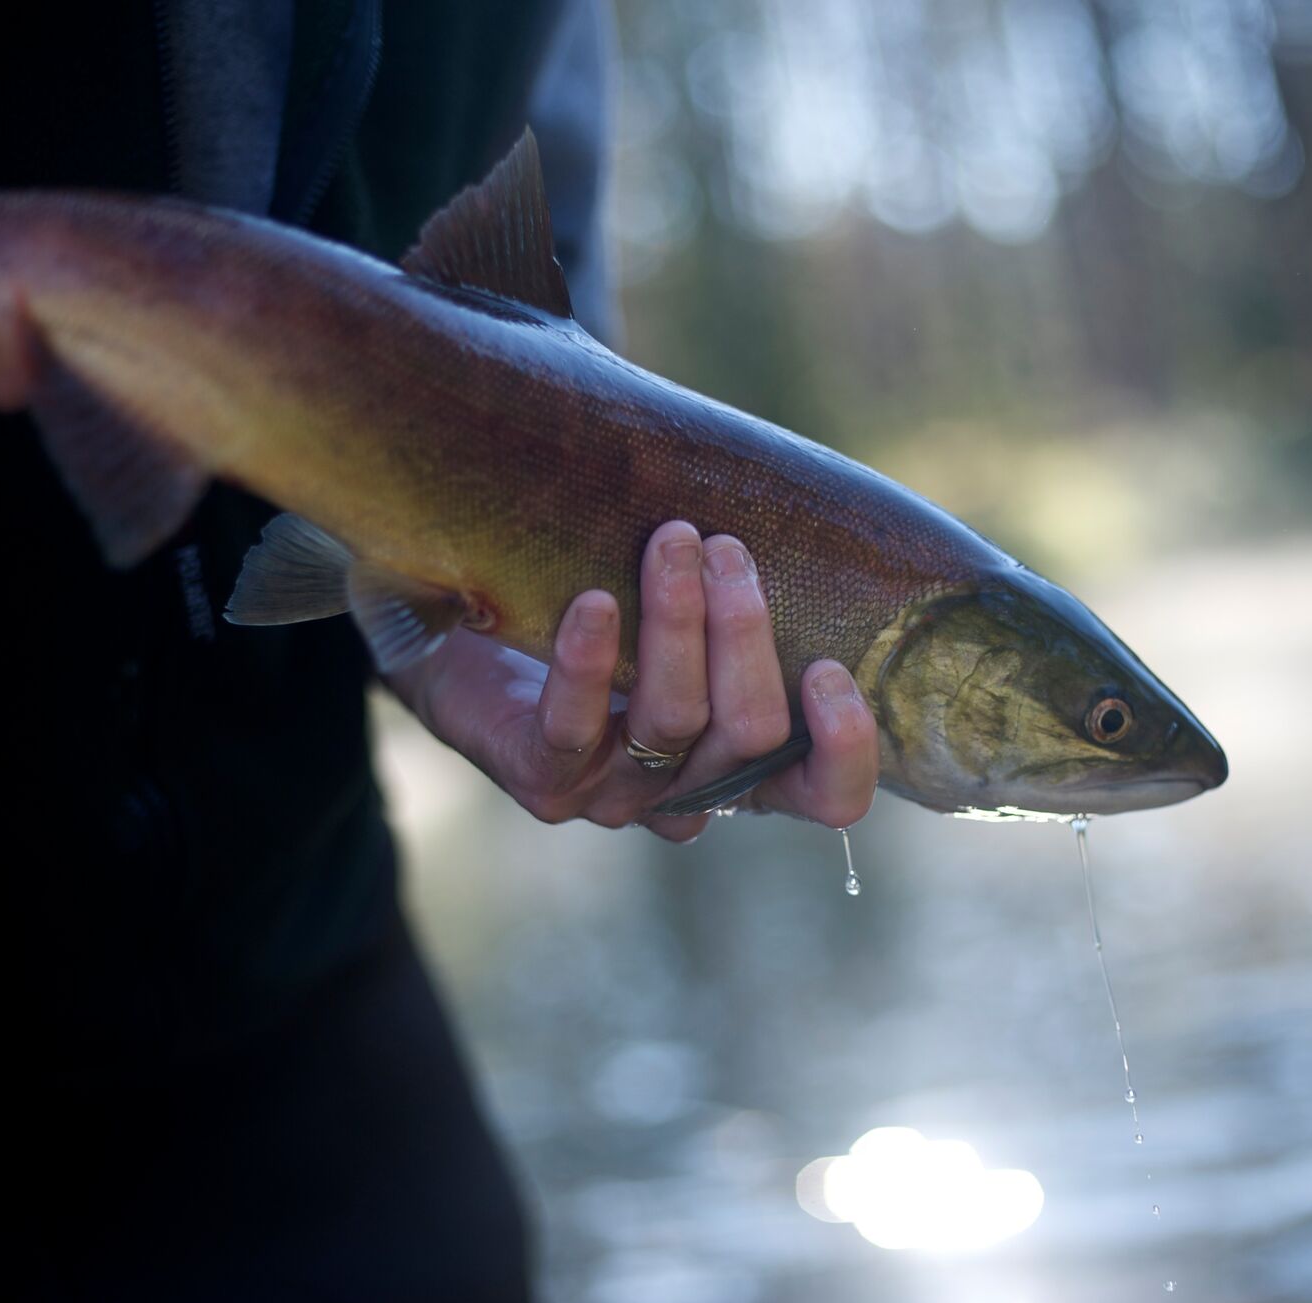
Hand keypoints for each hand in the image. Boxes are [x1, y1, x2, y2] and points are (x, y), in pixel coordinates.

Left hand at [386, 520, 879, 841]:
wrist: (467, 643)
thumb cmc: (600, 612)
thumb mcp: (687, 609)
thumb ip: (739, 590)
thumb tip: (802, 496)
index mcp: (744, 764)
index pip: (827, 796)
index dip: (845, 748)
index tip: (827, 666)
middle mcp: (689, 793)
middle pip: (751, 737)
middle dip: (746, 635)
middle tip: (725, 548)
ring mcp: (615, 797)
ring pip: (673, 723)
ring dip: (678, 624)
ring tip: (671, 541)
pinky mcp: (543, 782)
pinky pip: (573, 729)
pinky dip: (589, 661)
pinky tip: (593, 602)